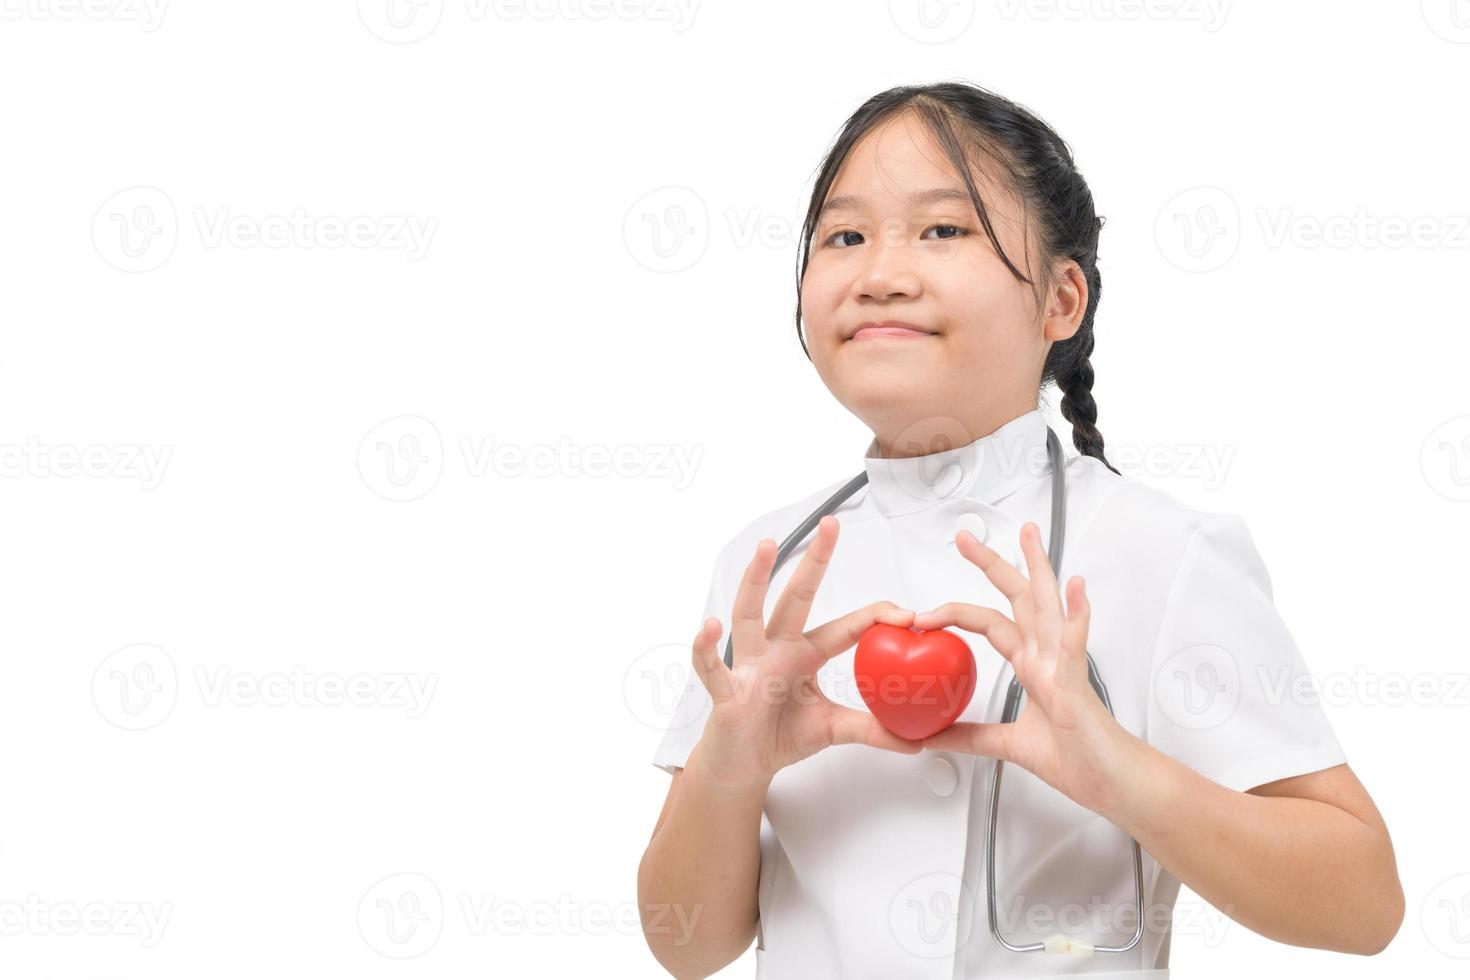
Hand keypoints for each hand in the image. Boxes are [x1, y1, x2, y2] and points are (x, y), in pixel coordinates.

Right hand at [686, 515, 924, 790]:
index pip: (846, 627)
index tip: (908, 614)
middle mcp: (777, 649)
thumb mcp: (832, 729)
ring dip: (756, 580)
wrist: (743, 764)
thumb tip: (914, 741)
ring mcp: (750, 664)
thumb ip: (871, 729)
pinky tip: (711, 627)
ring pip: (750, 614)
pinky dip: (708, 647)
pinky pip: (713, 667)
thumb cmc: (780, 735)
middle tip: (830, 524)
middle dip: (814, 561)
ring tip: (766, 548)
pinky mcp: (726, 689)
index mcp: (805, 654)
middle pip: (796, 597)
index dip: (876, 617)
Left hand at [914, 522, 1134, 815]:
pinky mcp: (1078, 685)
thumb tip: (934, 736)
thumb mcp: (1007, 745)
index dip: (957, 610)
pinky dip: (1076, 616)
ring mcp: (1064, 666)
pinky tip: (1075, 589)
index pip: (990, 622)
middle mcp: (1047, 657)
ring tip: (1029, 537)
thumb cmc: (1077, 758)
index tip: (926, 610)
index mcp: (1033, 666)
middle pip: (1018, 598)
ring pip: (1048, 607)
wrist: (1111, 783)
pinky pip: (1075, 646)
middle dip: (992, 564)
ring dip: (1039, 570)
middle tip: (966, 537)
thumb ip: (971, 736)